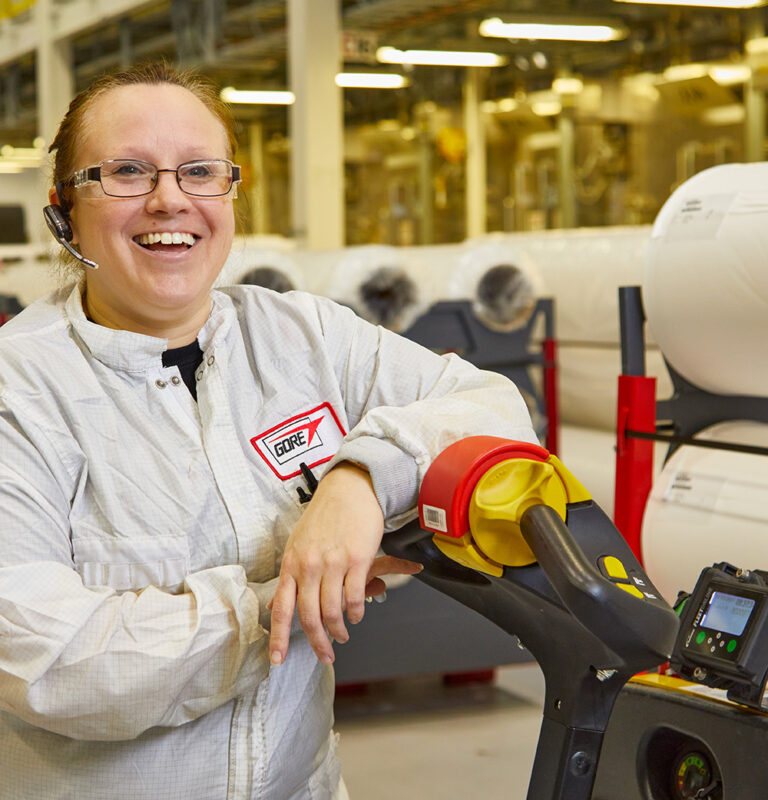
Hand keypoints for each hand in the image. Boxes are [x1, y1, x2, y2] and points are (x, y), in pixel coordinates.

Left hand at [268, 463, 421, 665]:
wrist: (349, 490)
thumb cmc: (324, 517)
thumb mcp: (298, 544)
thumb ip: (290, 576)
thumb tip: (277, 603)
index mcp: (291, 563)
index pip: (282, 608)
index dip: (280, 638)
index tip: (277, 660)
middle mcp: (309, 565)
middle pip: (309, 616)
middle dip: (318, 643)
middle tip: (326, 655)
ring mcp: (333, 563)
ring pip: (333, 611)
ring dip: (340, 630)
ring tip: (344, 634)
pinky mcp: (357, 560)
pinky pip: (354, 598)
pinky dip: (356, 613)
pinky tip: (357, 614)